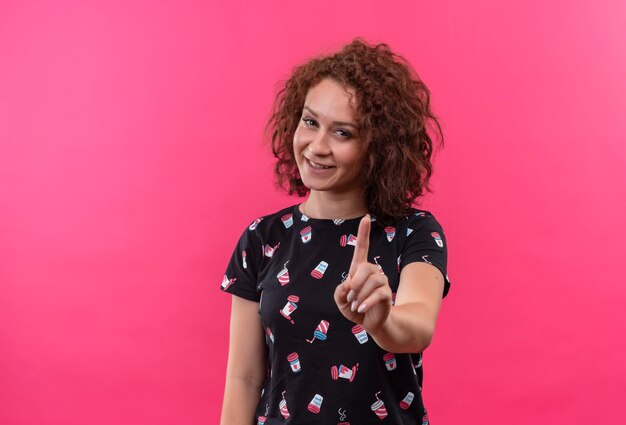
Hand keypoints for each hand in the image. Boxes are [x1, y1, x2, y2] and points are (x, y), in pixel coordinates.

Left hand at [334, 214, 392, 330]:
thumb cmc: (354, 308)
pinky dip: (366, 302)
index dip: (363, 233)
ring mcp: (382, 282)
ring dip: (360, 295)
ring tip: (356, 306)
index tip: (366, 217)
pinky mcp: (387, 294)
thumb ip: (339, 292)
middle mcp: (373, 272)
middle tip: (350, 298)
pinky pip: (378, 293)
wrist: (370, 323)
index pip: (362, 247)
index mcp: (359, 269)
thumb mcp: (341, 301)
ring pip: (373, 281)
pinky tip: (361, 309)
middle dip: (355, 283)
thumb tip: (347, 285)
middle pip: (365, 267)